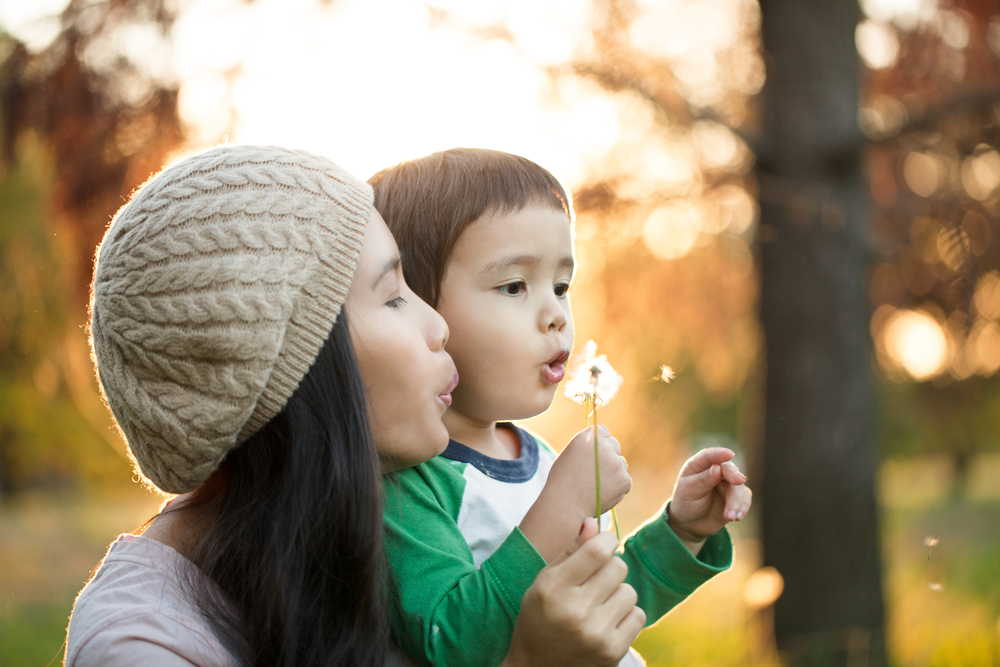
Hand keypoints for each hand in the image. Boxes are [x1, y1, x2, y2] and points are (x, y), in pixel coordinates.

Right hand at [503, 518, 645, 666]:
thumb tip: (594, 521)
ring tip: (599, 605)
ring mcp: (596, 634)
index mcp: (553, 588)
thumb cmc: (539, 619)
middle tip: (596, 580)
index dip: (607, 540)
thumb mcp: (544, 582)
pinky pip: (638, 616)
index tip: (604, 544)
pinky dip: (626, 616)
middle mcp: (575, 610)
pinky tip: (607, 622)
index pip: (597, 550)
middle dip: (610, 568)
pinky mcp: (612, 652)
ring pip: (629, 591)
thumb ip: (570, 551)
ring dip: (618, 594)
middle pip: (618, 567)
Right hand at [519, 426, 630, 561]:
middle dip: (608, 455)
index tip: (593, 454)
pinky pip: (624, 479)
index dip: (598, 443)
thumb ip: (588, 446)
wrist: (565, 505)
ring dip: (613, 471)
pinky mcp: (624, 480)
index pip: (603, 431)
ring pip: (621, 463)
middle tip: (596, 471)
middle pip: (615, 445)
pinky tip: (602, 493)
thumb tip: (604, 445)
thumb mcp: (570, 454)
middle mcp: (605, 447)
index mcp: (589, 437)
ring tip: (595, 485)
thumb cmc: (562, 480)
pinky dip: (617, 486)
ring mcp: (617, 463)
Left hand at [666, 448, 750, 554]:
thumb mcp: (689, 492)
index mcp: (699, 465)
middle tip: (739, 481)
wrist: (691, 523)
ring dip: (736, 501)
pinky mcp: (736, 496)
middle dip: (734, 475)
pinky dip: (742, 507)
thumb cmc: (686, 503)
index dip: (719, 454)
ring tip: (729, 517)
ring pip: (738, 487)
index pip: (709, 456)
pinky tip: (737, 518)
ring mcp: (727, 483)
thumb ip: (703, 480)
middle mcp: (716, 470)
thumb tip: (717, 468)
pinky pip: (745, 499)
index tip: (729, 454)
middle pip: (729, 469)